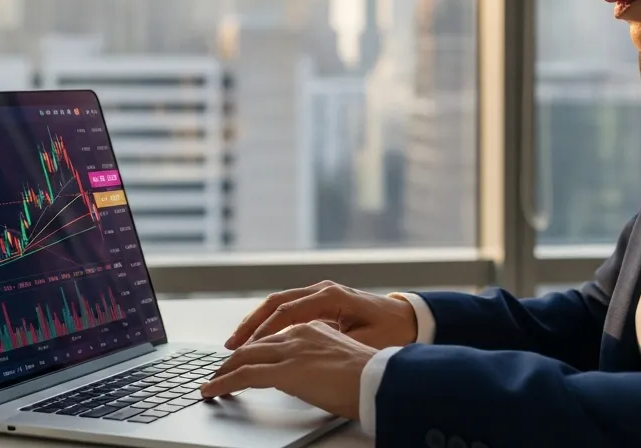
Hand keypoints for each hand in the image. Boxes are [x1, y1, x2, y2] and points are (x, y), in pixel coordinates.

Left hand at [201, 320, 374, 419]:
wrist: (382, 380)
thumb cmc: (371, 375)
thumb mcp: (341, 357)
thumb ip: (319, 357)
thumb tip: (306, 374)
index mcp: (314, 326)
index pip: (275, 333)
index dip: (256, 345)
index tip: (245, 355)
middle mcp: (299, 332)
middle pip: (255, 342)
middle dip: (234, 356)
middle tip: (219, 368)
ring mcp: (291, 349)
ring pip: (245, 356)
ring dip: (225, 370)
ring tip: (212, 381)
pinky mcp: (285, 370)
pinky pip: (244, 375)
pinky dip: (223, 382)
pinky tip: (212, 390)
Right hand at [224, 281, 417, 350]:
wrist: (409, 319)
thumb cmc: (391, 332)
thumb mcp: (365, 341)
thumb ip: (335, 342)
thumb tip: (305, 351)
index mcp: (331, 296)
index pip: (287, 312)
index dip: (264, 331)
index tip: (247, 349)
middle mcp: (322, 290)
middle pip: (275, 303)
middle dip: (250, 324)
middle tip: (230, 346)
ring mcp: (320, 293)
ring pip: (278, 305)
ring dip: (256, 323)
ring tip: (236, 343)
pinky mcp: (320, 302)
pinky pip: (287, 310)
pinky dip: (269, 323)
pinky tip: (257, 339)